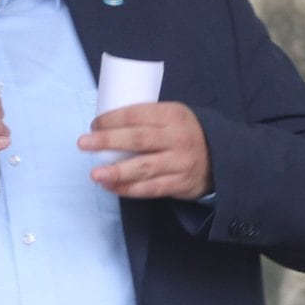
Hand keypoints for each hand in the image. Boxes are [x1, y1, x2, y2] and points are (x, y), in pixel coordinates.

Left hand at [77, 101, 212, 199]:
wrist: (220, 157)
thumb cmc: (183, 133)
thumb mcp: (172, 116)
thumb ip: (146, 119)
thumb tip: (103, 125)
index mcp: (172, 114)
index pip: (137, 115)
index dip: (111, 119)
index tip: (94, 125)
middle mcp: (177, 138)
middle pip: (137, 139)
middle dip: (107, 141)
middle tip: (83, 144)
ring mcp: (180, 162)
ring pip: (143, 168)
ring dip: (116, 171)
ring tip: (94, 173)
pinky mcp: (180, 183)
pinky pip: (150, 189)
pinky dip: (128, 189)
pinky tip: (110, 186)